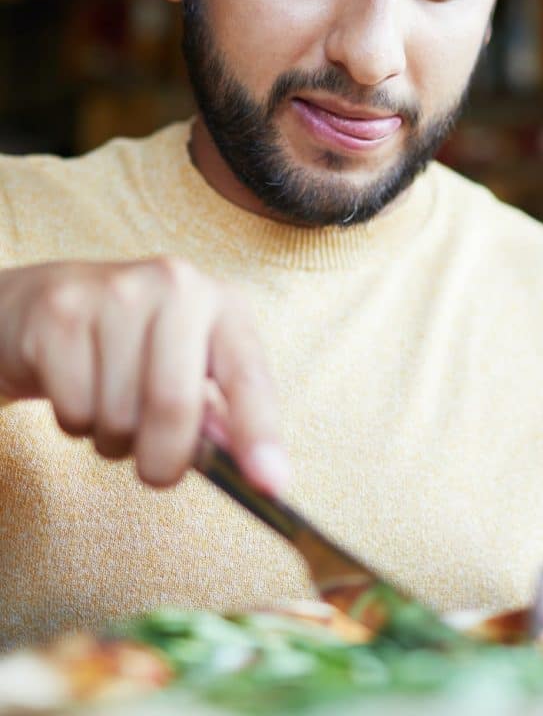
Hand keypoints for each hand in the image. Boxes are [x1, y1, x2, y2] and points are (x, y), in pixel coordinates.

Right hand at [0, 258, 286, 492]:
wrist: (43, 302)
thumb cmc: (135, 346)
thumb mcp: (191, 365)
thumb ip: (219, 414)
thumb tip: (248, 469)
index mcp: (222, 304)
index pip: (248, 376)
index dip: (259, 432)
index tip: (271, 484)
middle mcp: (176, 286)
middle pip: (175, 404)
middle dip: (165, 459)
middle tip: (158, 471)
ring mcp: (114, 293)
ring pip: (118, 416)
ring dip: (114, 439)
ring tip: (110, 406)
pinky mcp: (59, 313)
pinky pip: (72, 410)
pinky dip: (75, 423)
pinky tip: (77, 388)